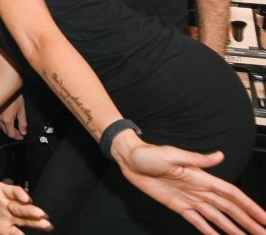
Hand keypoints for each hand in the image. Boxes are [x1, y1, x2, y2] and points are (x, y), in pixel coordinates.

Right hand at [0, 95, 26, 140]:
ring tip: (14, 127)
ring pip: (1, 127)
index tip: (21, 136)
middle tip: (19, 133)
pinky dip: (4, 123)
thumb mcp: (21, 110)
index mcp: (7, 120)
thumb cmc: (13, 96)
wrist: (5, 87)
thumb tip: (23, 131)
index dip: (17, 137)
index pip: (11, 134)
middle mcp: (0, 119)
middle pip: (6, 132)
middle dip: (13, 134)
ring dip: (8, 129)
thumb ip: (23, 123)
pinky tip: (8, 120)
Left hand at [0, 170, 52, 233]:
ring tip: (46, 225)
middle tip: (41, 214)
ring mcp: (8, 216)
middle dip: (32, 211)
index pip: (15, 191)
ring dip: (34, 223)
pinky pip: (13, 233)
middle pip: (22, 207)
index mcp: (3, 190)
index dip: (20, 194)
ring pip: (23, 220)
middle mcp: (9, 204)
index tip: (25, 198)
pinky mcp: (4, 228)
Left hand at [114, 137, 265, 234]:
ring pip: (217, 217)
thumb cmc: (148, 154)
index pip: (232, 194)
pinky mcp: (178, 206)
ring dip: (232, 229)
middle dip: (247, 222)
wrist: (129, 159)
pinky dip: (209, 231)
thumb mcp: (172, 154)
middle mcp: (200, 190)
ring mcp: (190, 199)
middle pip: (229, 209)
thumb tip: (219, 155)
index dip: (249, 207)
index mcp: (202, 177)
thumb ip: (197, 159)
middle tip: (263, 234)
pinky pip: (197, 221)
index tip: (264, 219)